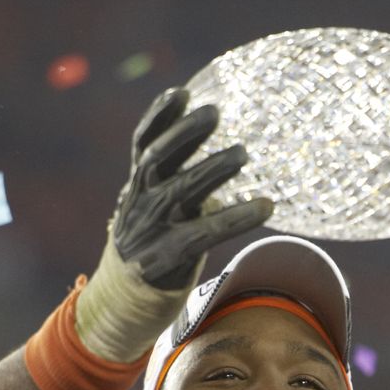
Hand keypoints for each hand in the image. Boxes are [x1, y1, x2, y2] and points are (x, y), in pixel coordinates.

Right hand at [111, 88, 273, 290]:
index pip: (143, 142)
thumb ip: (175, 173)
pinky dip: (237, 218)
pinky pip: (206, 233)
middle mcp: (140, 200)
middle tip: (214, 112)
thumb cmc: (155, 238)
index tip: (181, 92)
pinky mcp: (167, 256)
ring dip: (212, 170)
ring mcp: (152, 228)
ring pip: (181, 192)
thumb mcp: (156, 201)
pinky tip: (265, 207)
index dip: (158, 116)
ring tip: (241, 153)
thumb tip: (211, 140)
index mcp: (138, 183)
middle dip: (184, 133)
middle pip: (157, 159)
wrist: (124, 297)